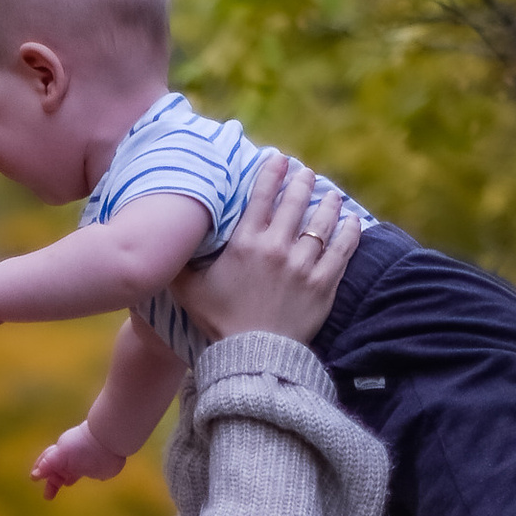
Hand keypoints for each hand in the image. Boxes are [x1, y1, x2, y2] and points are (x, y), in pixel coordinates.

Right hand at [30, 421, 128, 499]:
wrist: (107, 441)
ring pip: (73, 472)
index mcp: (60, 455)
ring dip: (68, 478)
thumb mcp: (60, 455)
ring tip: (66, 485)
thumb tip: (34, 475)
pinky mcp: (99, 470)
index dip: (40, 471)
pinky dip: (86, 476)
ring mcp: (86, 464)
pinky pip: (91, 474)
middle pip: (59, 471)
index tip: (34, 479)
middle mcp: (72, 460)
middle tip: (48, 496)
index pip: (47, 463)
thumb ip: (48, 464)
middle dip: (53, 482)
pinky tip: (88, 480)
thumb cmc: (81, 446)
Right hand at [178, 154, 359, 344]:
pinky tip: (353, 222)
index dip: (272, 172)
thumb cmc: (219, 323)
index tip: (280, 159)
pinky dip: (350, 233)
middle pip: (295, 202)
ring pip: (322, 223)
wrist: (252, 356)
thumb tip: (162, 247)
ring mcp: (303, 265)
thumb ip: (179, 265)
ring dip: (329, 204)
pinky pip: (342, 251)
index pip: (261, 196)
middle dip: (302, 182)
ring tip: (332, 195)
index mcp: (245, 244)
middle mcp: (276, 248)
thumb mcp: (190, 291)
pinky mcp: (323, 285)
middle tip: (306, 173)